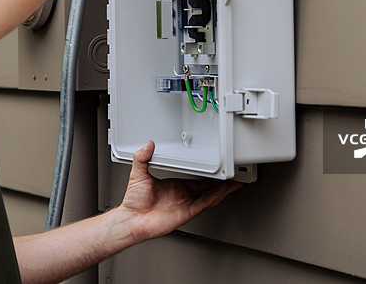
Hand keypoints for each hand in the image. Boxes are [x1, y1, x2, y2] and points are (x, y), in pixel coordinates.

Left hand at [118, 141, 242, 243]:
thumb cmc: (134, 202)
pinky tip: (221, 191)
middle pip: (207, 188)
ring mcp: (185, 204)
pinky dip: (213, 197)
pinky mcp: (185, 213)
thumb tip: (146, 145)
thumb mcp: (138, 174)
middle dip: (222, 183)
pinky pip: (203, 203)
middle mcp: (182, 195)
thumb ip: (142, 158)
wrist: (132, 219)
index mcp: (175, 186)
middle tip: (234, 176)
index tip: (218, 169)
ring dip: (222, 190)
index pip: (196, 180)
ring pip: (209, 196)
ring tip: (234, 183)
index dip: (209, 175)